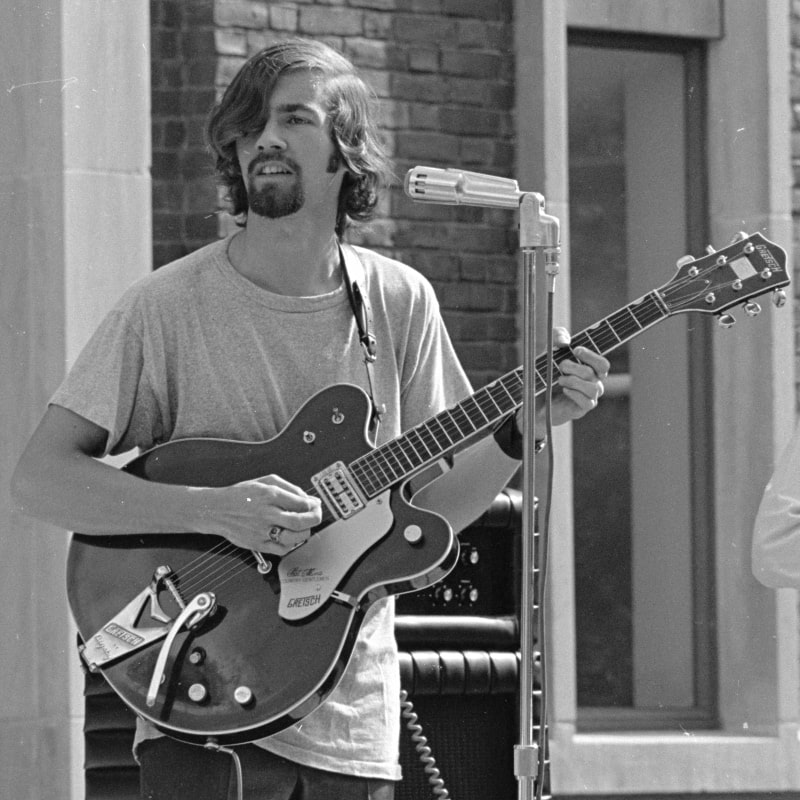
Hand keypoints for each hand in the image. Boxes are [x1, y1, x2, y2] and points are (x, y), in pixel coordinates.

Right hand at [194, 474, 321, 554]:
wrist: (216, 510)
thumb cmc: (241, 495)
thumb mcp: (265, 481)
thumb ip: (290, 488)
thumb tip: (309, 499)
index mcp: (269, 495)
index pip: (301, 503)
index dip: (313, 505)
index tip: (315, 504)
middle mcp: (266, 513)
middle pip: (300, 521)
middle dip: (315, 519)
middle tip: (316, 516)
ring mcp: (262, 531)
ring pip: (294, 538)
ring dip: (305, 532)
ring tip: (303, 526)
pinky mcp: (258, 544)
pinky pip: (282, 549)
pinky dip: (292, 544)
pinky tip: (290, 535)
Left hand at [517, 327, 608, 430]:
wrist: (535, 398)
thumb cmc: (546, 373)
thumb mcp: (549, 350)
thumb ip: (557, 337)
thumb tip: (565, 341)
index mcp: (591, 370)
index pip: (602, 364)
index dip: (590, 356)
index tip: (574, 350)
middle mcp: (594, 383)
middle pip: (595, 373)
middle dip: (576, 367)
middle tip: (561, 366)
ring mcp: (590, 397)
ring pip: (593, 388)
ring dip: (574, 381)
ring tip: (560, 380)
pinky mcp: (582, 409)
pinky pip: (587, 402)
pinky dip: (575, 394)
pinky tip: (564, 390)